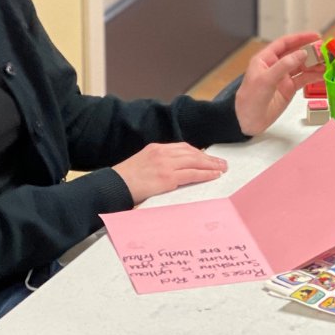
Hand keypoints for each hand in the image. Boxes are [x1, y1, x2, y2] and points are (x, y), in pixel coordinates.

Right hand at [113, 143, 228, 203]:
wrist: (112, 186)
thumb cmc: (124, 180)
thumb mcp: (141, 164)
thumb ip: (156, 163)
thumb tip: (172, 171)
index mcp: (155, 148)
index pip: (182, 147)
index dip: (197, 152)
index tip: (206, 157)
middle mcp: (162, 153)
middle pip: (191, 152)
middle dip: (208, 158)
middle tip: (221, 162)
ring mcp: (165, 164)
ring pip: (195, 161)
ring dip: (211, 165)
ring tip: (221, 169)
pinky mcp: (167, 178)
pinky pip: (192, 174)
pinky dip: (205, 174)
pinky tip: (214, 175)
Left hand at [234, 31, 324, 136]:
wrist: (248, 121)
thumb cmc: (250, 99)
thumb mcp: (266, 80)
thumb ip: (284, 66)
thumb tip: (301, 53)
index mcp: (265, 59)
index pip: (284, 43)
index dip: (299, 38)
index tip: (314, 36)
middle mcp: (275, 66)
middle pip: (296, 54)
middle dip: (310, 51)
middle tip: (324, 51)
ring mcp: (283, 77)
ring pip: (302, 67)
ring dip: (314, 64)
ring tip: (327, 63)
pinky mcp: (289, 89)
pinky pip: (303, 79)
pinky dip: (313, 76)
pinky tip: (322, 75)